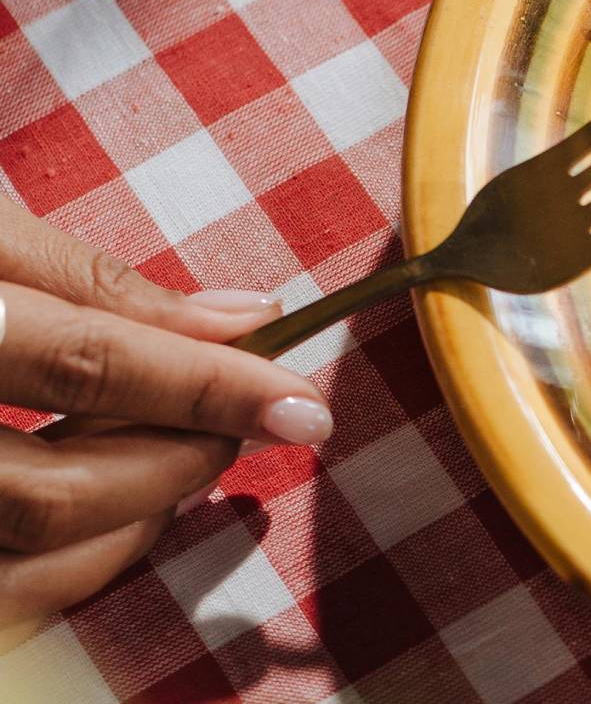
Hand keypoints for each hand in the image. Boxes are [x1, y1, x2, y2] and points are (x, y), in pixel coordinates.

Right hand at [0, 195, 331, 627]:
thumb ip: (97, 281)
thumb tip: (246, 317)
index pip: (89, 359)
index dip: (210, 386)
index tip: (303, 402)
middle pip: (49, 489)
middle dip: (174, 463)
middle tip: (252, 420)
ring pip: (20, 561)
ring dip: (128, 524)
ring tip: (183, 460)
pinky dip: (65, 568)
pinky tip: (110, 513)